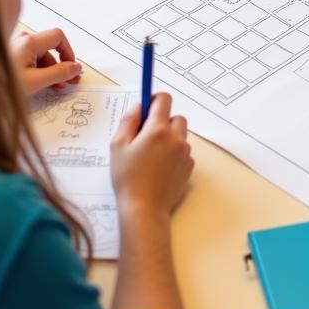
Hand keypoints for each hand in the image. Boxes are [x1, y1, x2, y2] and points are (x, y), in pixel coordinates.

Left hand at [9, 27, 81, 96]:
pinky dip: (39, 70)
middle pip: (50, 48)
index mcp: (29, 41)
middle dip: (60, 64)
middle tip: (68, 81)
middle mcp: (22, 40)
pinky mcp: (11, 55)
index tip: (72, 67)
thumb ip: (60, 73)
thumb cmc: (2, 86)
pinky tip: (41, 84)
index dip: (68, 51)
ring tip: (53, 87)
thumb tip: (76, 68)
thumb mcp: (36, 81)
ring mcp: (15, 47)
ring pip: (41, 55)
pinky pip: (31, 59)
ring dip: (51, 70)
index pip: (58, 37)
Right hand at [110, 93, 194, 217]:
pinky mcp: (189, 166)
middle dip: (162, 121)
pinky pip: (184, 151)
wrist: (144, 209)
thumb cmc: (127, 177)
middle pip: (175, 117)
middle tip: (146, 136)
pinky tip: (160, 167)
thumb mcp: (118, 146)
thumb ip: (129, 120)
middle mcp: (176, 137)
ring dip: (169, 137)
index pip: (164, 99)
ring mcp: (185, 152)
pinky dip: (174, 153)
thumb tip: (139, 106)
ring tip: (152, 155)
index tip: (148, 105)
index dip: (155, 99)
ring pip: (180, 134)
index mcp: (157, 129)